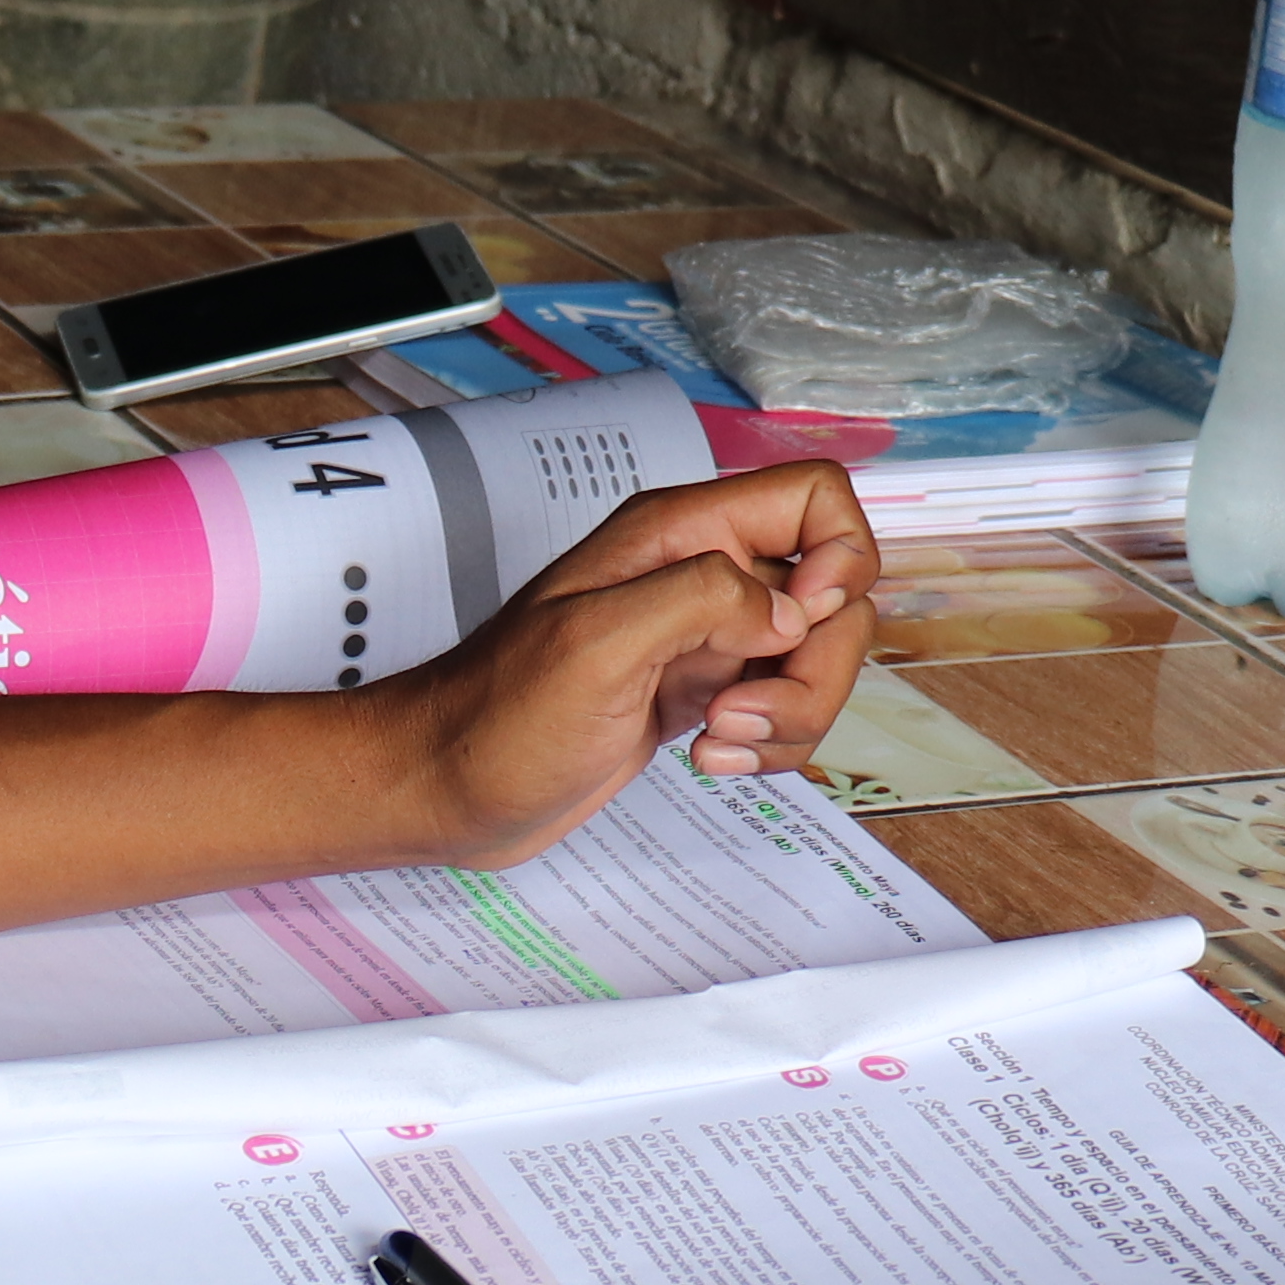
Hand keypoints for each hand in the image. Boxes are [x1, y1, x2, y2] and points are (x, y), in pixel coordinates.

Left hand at [375, 459, 883, 864]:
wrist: (446, 786)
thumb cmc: (496, 717)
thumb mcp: (596, 643)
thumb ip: (700, 599)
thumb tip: (787, 609)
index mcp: (678, 535)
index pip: (815, 498)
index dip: (838, 560)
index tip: (795, 626)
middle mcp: (700, 574)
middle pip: (834, 594)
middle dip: (816, 667)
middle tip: (741, 710)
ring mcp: (703, 636)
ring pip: (816, 657)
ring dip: (795, 713)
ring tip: (719, 741)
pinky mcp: (699, 693)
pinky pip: (782, 705)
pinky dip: (770, 742)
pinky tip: (711, 757)